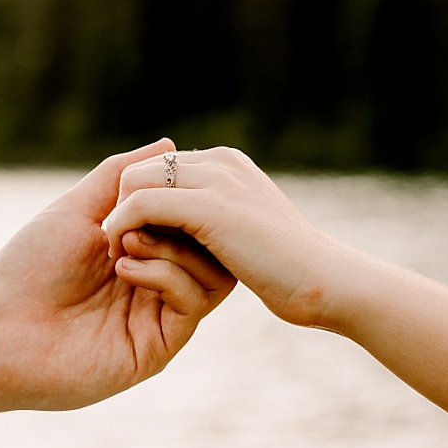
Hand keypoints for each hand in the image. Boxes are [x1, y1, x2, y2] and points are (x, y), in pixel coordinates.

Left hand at [0, 139, 235, 422]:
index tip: (162, 184)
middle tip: (143, 213)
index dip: (188, 199)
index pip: (197, 224)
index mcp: (145, 255)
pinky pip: (192, 303)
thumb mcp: (80, 207)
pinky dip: (166, 275)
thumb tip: (170, 145)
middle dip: (186, 220)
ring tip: (126, 240)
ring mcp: (160, 318)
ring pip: (213, 276)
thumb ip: (123, 175)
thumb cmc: (31, 267)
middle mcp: (159, 288)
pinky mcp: (158, 348)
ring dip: (174, 247)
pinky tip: (124, 269)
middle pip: (215, 249)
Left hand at [104, 147, 345, 326]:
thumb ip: (214, 211)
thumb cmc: (291, 266)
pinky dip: (124, 230)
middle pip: (138, 170)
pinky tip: (127, 265)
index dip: (133, 202)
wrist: (328, 284)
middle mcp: (219, 164)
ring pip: (136, 182)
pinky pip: (144, 206)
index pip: (154, 167)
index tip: (131, 241)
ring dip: (119, 220)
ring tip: (123, 259)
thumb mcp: (247, 227)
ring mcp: (217, 182)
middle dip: (120, 206)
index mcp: (225, 164)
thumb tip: (177, 209)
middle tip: (120, 250)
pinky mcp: (212, 210)